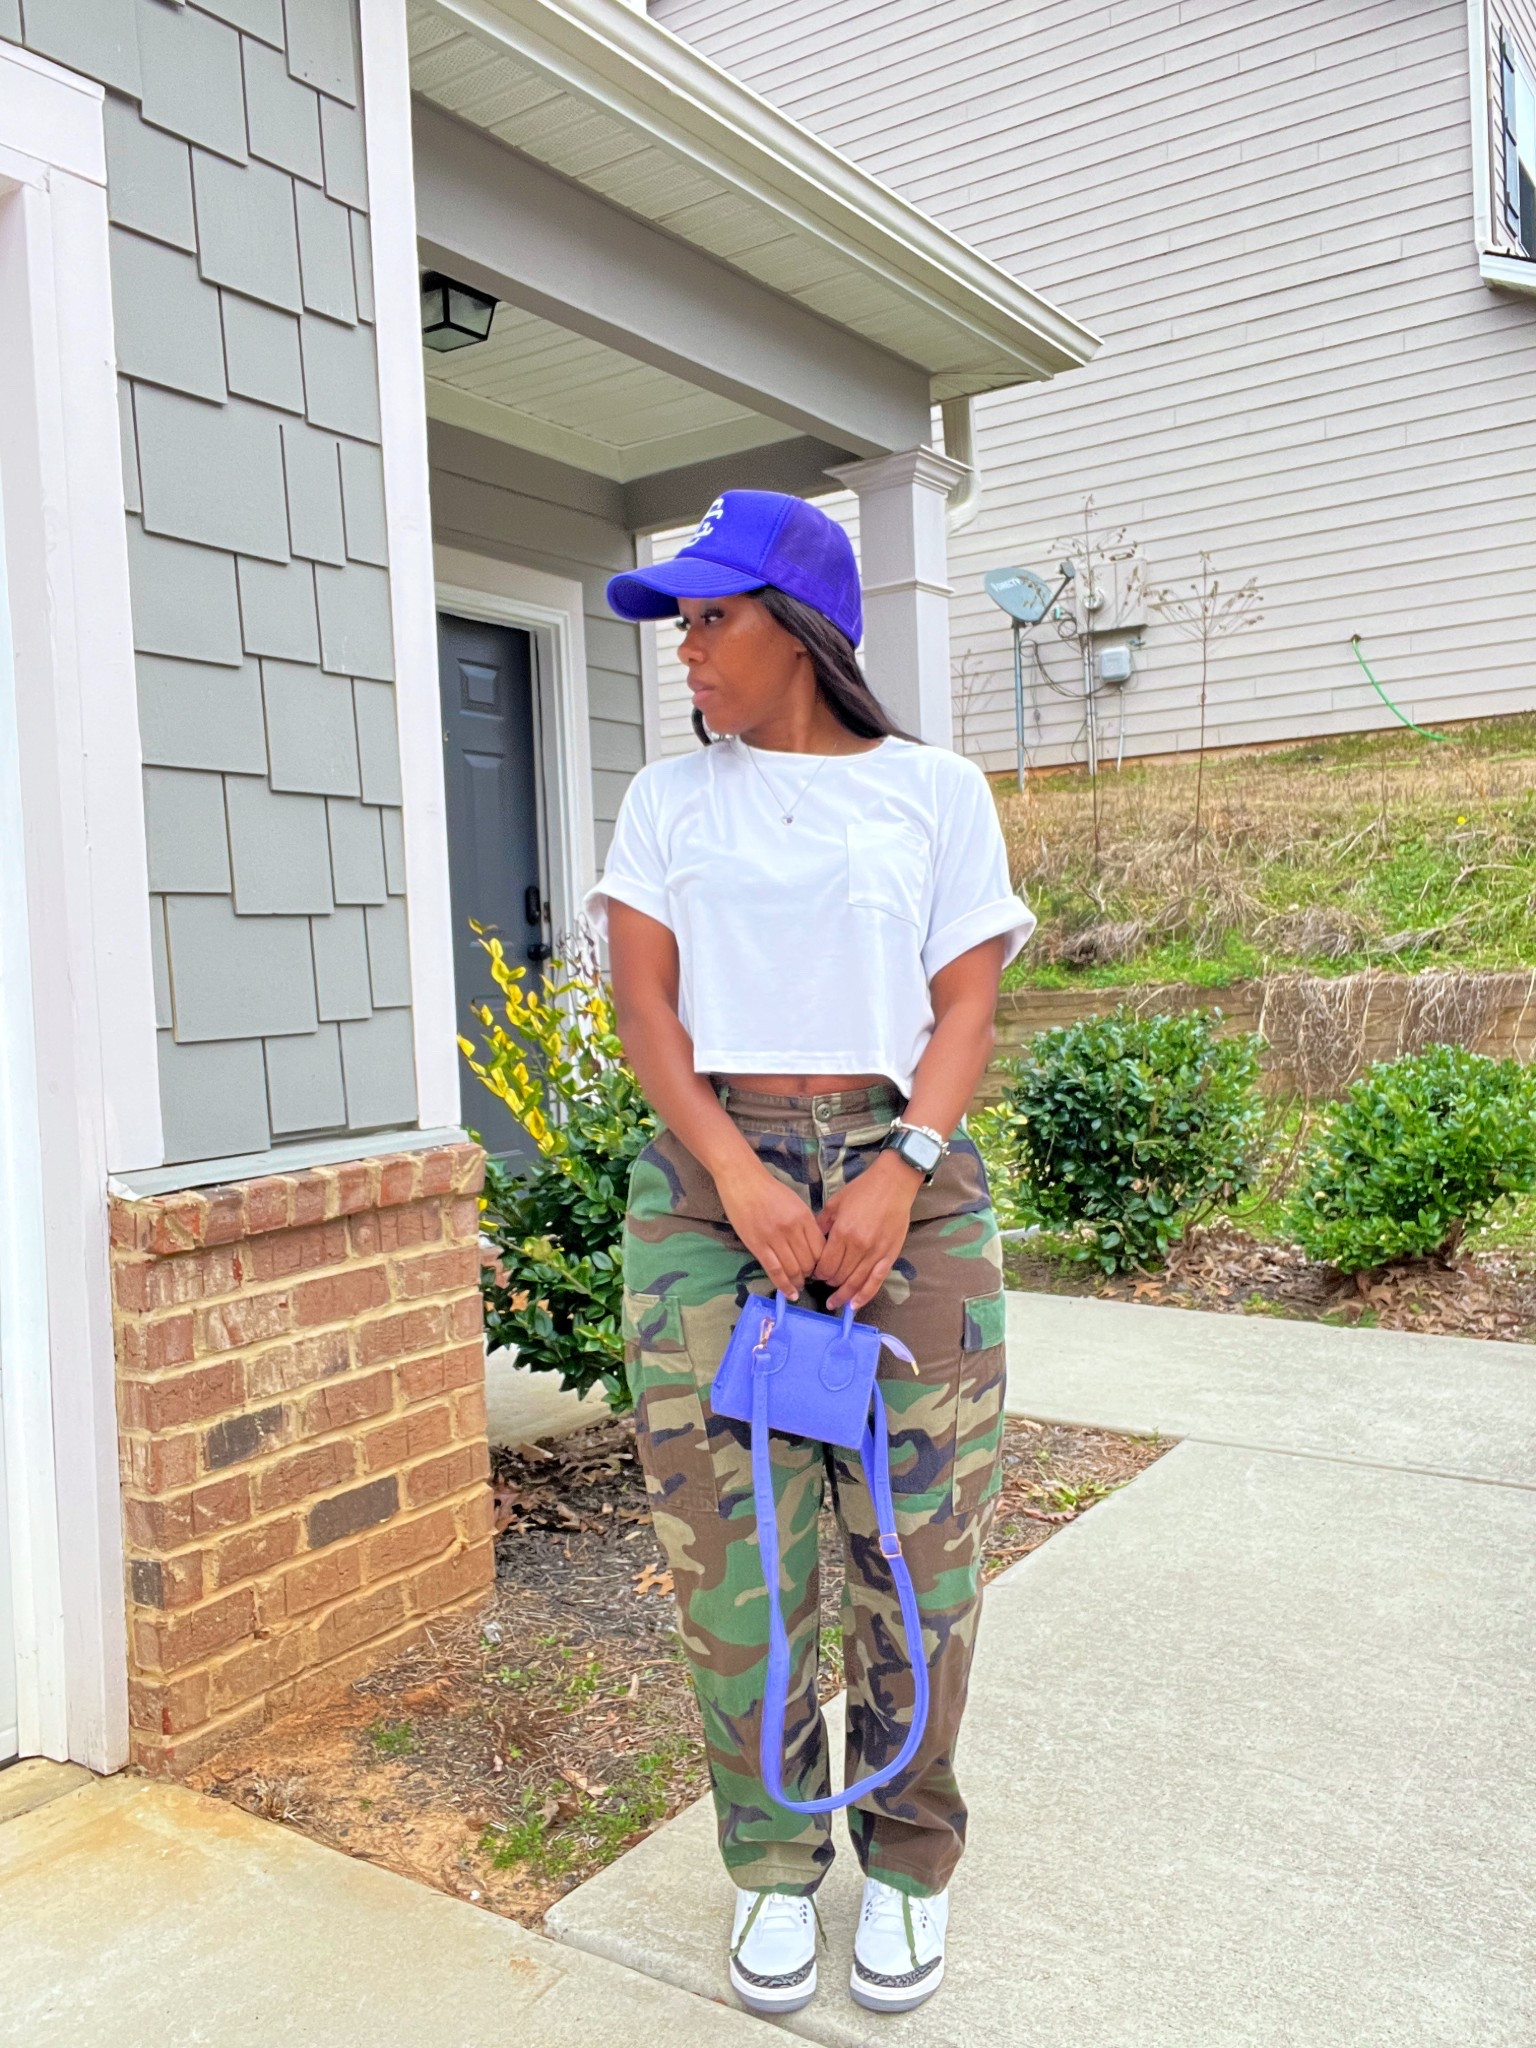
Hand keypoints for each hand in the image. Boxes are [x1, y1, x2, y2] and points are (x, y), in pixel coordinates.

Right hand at [715, 1158, 825, 1300]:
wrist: (743, 1181)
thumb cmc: (770, 1190)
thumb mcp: (796, 1203)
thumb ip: (806, 1224)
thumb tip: (815, 1247)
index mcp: (804, 1217)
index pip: (821, 1250)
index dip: (823, 1264)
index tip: (820, 1269)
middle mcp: (792, 1229)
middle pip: (808, 1262)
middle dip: (811, 1274)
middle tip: (808, 1278)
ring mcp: (774, 1238)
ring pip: (793, 1269)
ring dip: (798, 1281)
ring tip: (798, 1286)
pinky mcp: (757, 1246)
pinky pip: (774, 1271)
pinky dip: (784, 1285)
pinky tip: (790, 1294)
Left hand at [812, 1153, 920, 1310]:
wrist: (893, 1183)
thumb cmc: (863, 1190)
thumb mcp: (835, 1203)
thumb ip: (822, 1225)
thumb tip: (812, 1243)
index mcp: (842, 1233)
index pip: (825, 1265)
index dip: (817, 1273)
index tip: (814, 1272)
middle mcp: (858, 1247)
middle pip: (838, 1276)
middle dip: (828, 1282)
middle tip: (824, 1281)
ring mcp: (875, 1253)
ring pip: (855, 1283)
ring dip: (843, 1294)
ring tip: (834, 1301)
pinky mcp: (889, 1256)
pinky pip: (876, 1282)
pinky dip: (864, 1296)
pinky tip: (854, 1306)